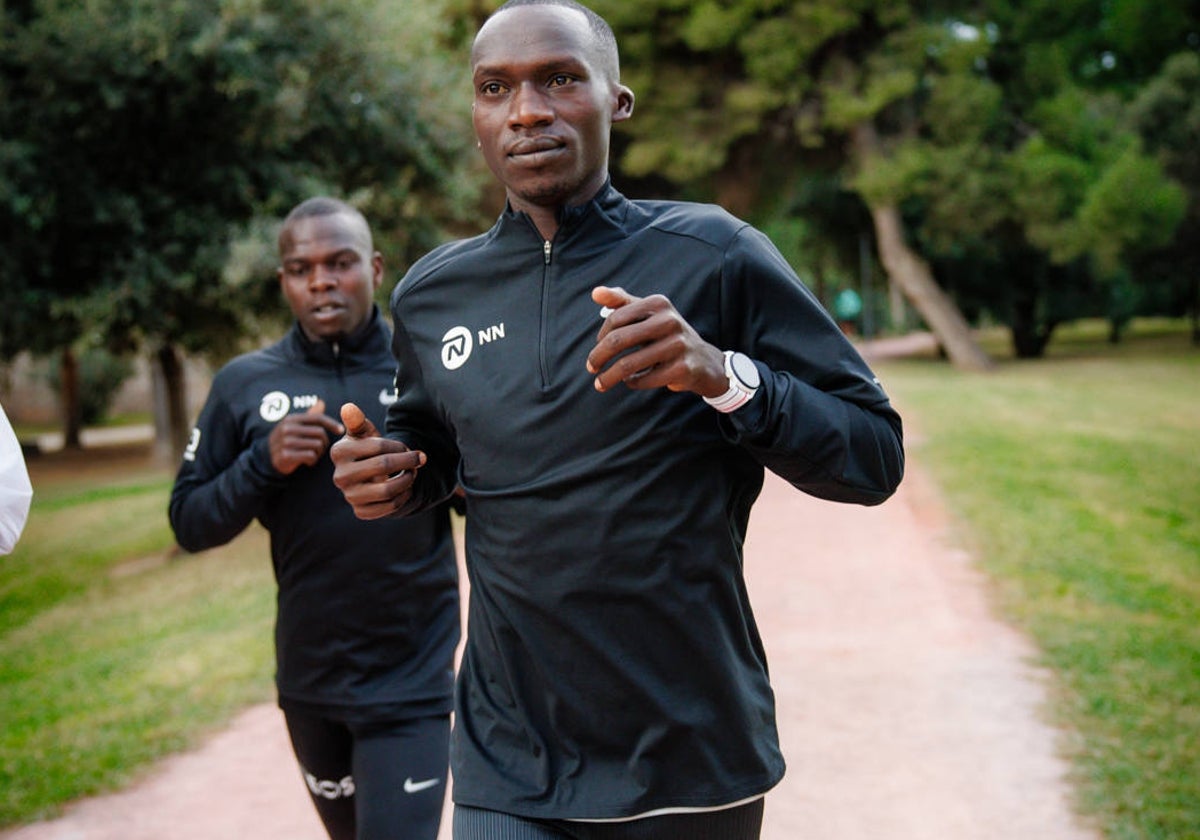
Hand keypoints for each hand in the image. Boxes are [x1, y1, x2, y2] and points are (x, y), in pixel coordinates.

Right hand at [268, 399, 342, 474]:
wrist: (266, 457)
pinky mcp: (285, 455)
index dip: (332, 423)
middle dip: (324, 443)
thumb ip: (309, 416)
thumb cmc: (286, 440)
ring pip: (317, 446)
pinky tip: (306, 461)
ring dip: (318, 453)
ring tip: (310, 454)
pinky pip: (310, 456)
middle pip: (321, 433)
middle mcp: (288, 428)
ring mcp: (286, 442)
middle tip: (318, 449)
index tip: (341, 430)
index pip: (318, 418)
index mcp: (292, 419)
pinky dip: (312, 460)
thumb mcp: (294, 426)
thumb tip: (321, 402)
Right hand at [330, 402, 426, 519]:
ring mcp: (349, 496)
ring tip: (413, 472)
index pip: (378, 446)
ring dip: (408, 479)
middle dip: (408, 461)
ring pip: (388, 490)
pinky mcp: (361, 512)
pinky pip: (389, 507)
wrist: (366, 476)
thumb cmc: (367, 449)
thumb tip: (349, 407)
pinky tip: (406, 487)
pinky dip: (404, 496)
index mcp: (338, 452)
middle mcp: (340, 476)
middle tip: (420, 458)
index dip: (399, 446)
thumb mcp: (364, 434)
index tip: (407, 446)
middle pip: (384, 466)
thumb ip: (359, 422)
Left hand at [586, 286, 727, 396]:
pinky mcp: (682, 368)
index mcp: (659, 303)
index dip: (601, 336)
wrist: (704, 361)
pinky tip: (630, 381)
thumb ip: (622, 302)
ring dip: (609, 377)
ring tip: (601, 383)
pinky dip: (632, 383)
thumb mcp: (648, 314)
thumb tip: (595, 292)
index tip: (597, 347)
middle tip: (590, 368)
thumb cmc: (667, 335)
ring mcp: (678, 345)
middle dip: (598, 357)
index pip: (616, 319)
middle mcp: (670, 321)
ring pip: (628, 364)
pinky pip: (644, 379)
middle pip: (618, 340)